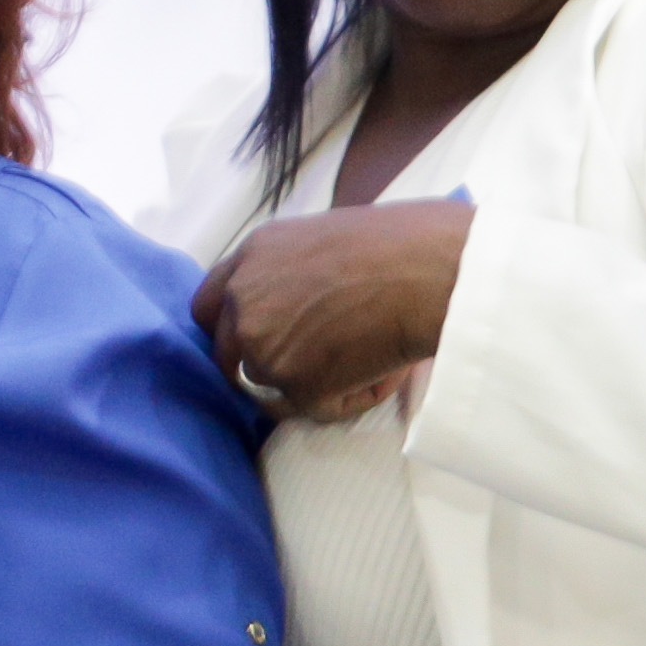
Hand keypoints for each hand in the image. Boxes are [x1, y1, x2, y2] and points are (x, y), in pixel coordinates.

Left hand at [192, 204, 470, 424]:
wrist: (436, 271)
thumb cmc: (407, 241)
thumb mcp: (326, 236)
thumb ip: (295, 270)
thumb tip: (305, 298)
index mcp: (253, 256)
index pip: (209, 306)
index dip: (233, 327)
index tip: (259, 338)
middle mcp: (245, 299)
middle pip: (227, 353)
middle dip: (263, 363)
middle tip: (312, 362)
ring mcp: (264, 345)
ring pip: (270, 384)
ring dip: (311, 381)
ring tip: (368, 357)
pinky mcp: (295, 385)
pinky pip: (315, 409)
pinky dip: (348, 400)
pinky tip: (384, 371)